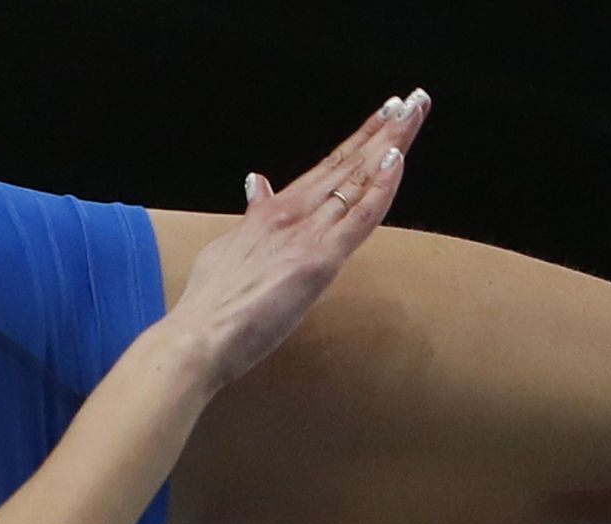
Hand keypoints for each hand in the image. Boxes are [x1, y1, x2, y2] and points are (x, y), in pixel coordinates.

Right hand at [166, 89, 428, 390]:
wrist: (197, 335)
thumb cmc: (208, 305)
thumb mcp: (228, 248)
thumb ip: (250, 215)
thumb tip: (255, 183)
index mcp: (272, 212)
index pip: (326, 168)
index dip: (357, 140)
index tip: (383, 115)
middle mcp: (292, 214)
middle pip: (347, 164)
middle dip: (383, 131)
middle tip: (413, 99)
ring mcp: (306, 234)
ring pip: (358, 180)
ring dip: (390, 144)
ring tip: (414, 111)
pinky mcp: (318, 260)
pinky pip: (359, 218)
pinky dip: (380, 187)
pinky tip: (397, 158)